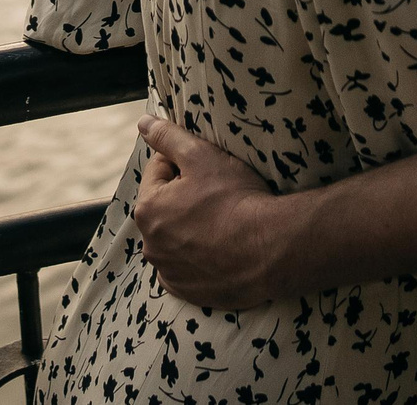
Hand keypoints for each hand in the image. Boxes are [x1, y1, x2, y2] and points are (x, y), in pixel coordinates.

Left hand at [131, 117, 284, 308]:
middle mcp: (151, 245)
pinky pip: (188, 268)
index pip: (159, 171)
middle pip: (165, 207)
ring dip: (191, 228)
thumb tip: (143, 123)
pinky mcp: (190, 292)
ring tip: (223, 221)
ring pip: (176, 239)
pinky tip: (221, 249)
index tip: (209, 168)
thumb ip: (167, 137)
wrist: (272, 250)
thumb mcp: (201, 156)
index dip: (185, 163)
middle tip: (219, 194)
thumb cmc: (236, 199)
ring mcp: (170, 272)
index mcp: (147, 209)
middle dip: (185, 197)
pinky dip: (200, 258)